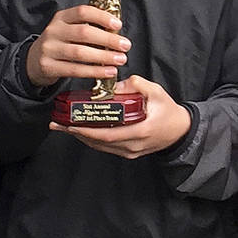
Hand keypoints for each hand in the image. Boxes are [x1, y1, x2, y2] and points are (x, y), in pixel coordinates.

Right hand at [25, 4, 128, 87]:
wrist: (32, 62)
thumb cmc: (59, 44)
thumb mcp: (68, 29)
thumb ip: (87, 27)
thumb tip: (116, 32)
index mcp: (61, 17)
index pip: (82, 12)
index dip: (102, 17)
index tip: (118, 25)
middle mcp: (54, 31)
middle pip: (84, 33)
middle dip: (108, 40)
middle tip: (125, 45)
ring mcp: (49, 49)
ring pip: (80, 52)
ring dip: (104, 57)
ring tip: (120, 59)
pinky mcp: (48, 66)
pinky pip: (75, 69)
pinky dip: (94, 71)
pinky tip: (107, 71)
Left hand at [55, 75, 192, 157]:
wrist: (180, 131)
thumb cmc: (168, 110)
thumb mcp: (156, 92)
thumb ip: (136, 85)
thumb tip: (115, 86)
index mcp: (139, 132)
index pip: (106, 135)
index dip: (85, 131)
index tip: (69, 124)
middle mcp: (132, 146)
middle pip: (98, 143)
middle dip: (76, 133)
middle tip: (57, 124)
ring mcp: (130, 152)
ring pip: (100, 147)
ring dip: (81, 137)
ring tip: (64, 127)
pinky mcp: (129, 153)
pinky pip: (106, 147)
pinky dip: (92, 140)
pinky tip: (81, 131)